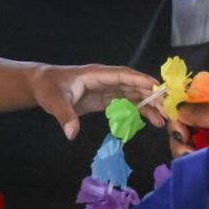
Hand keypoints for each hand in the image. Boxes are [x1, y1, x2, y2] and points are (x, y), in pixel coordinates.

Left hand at [28, 65, 164, 139]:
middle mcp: (105, 80)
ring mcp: (105, 89)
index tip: (159, 89)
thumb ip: (65, 116)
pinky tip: (149, 120)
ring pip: (132, 95)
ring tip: (161, 121)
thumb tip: (72, 133)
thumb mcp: (54, 102)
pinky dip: (138, 111)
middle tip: (166, 111)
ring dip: (148, 106)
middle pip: (133, 86)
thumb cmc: (48, 88)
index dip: (142, 81)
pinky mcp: (104, 99)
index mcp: (96, 74)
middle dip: (151, 97)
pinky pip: (125, 103)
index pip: (124, 75)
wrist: (41, 86)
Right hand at [168, 88, 208, 159]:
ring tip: (190, 156)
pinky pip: (200, 156)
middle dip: (181, 129)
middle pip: (190, 118)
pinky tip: (193, 162)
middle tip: (184, 143)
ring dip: (184, 146)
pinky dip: (193, 159)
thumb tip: (176, 107)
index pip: (197, 95)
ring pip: (192, 139)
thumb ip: (202, 110)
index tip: (176, 118)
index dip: (182, 104)